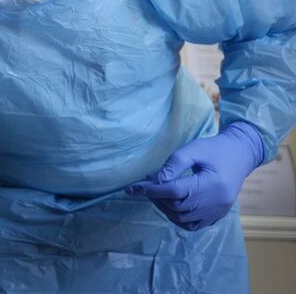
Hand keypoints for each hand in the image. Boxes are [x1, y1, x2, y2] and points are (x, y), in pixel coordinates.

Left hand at [127, 121, 264, 230]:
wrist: (240, 155)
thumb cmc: (215, 149)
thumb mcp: (194, 149)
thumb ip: (174, 163)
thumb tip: (156, 180)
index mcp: (212, 184)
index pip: (175, 192)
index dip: (152, 190)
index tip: (133, 188)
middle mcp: (216, 202)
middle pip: (177, 207)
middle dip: (156, 197)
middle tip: (146, 185)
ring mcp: (218, 212)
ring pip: (183, 219)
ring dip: (165, 209)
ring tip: (157, 194)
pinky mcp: (217, 215)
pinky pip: (193, 226)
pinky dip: (178, 219)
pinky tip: (170, 206)